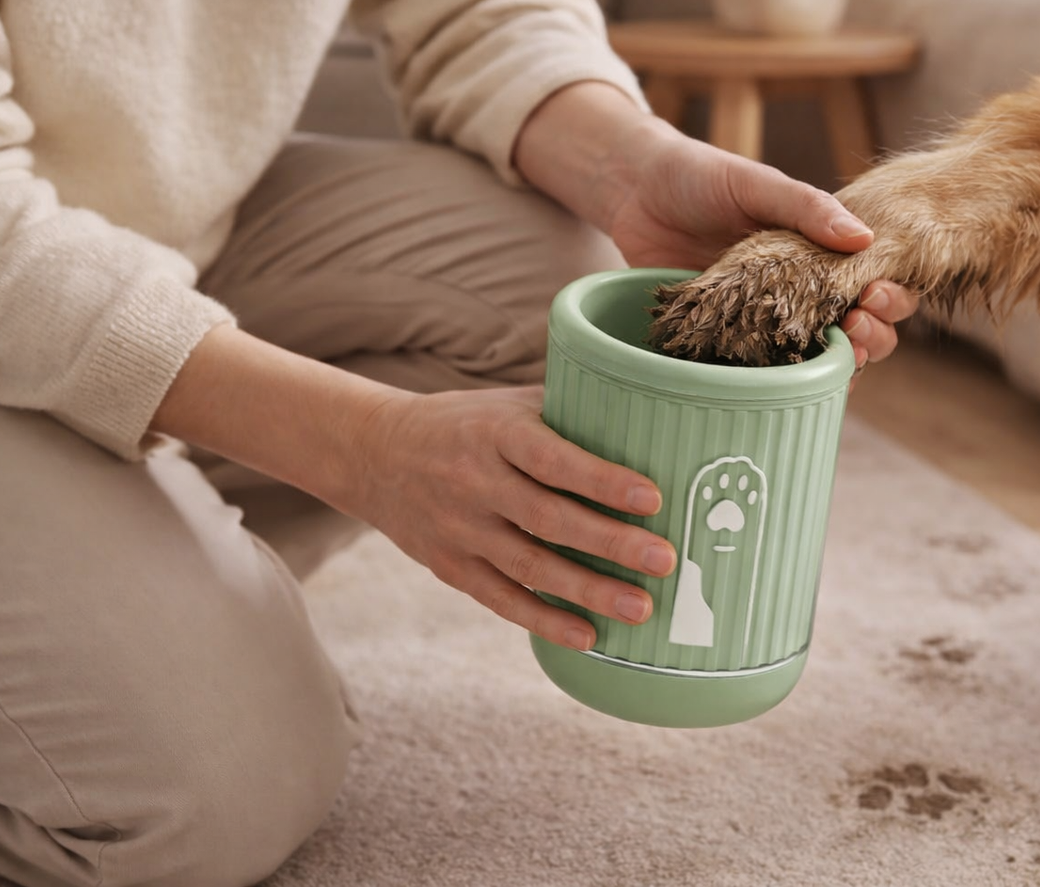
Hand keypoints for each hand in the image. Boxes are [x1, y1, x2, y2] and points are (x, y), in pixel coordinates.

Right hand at [351, 385, 677, 648]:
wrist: (374, 452)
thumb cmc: (466, 423)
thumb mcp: (507, 403)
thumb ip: (567, 409)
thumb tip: (648, 412)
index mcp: (495, 433)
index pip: (552, 458)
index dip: (601, 480)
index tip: (652, 497)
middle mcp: (474, 481)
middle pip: (548, 518)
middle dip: (611, 543)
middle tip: (665, 560)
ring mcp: (459, 529)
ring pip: (529, 565)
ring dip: (588, 591)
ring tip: (640, 608)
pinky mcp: (449, 566)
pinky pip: (501, 598)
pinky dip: (545, 620)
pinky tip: (588, 636)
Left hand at [514, 82, 917, 375]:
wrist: (633, 190)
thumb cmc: (701, 176)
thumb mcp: (757, 183)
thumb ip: (807, 207)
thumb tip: (865, 238)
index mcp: (820, 253)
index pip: (876, 284)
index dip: (889, 297)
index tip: (876, 294)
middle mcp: (801, 291)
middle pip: (860, 330)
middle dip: (875, 336)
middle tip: (858, 325)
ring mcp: (765, 320)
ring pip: (819, 359)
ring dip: (840, 367)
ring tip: (840, 359)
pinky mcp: (725, 340)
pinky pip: (762, 373)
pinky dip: (782, 386)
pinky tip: (789, 388)